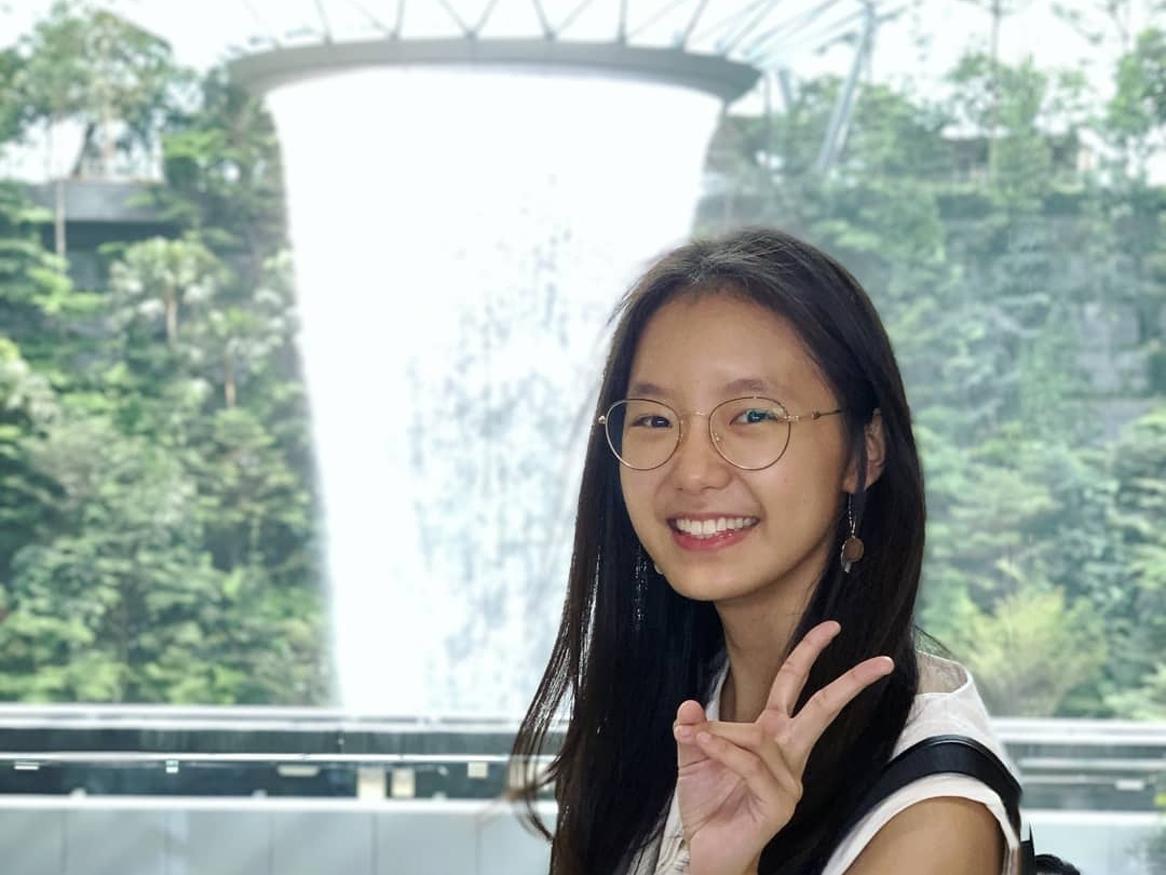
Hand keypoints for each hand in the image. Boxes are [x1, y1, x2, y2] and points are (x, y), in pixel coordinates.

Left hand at [671, 621, 893, 874]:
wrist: (706, 851)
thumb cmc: (709, 803)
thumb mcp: (693, 756)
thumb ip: (693, 729)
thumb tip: (688, 704)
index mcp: (773, 736)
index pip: (794, 686)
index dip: (809, 653)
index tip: (832, 626)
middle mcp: (789, 755)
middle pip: (822, 708)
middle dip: (849, 681)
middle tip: (877, 658)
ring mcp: (789, 781)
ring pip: (761, 737)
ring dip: (721, 734)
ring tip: (693, 738)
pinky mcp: (779, 804)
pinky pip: (751, 765)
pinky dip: (724, 752)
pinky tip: (703, 745)